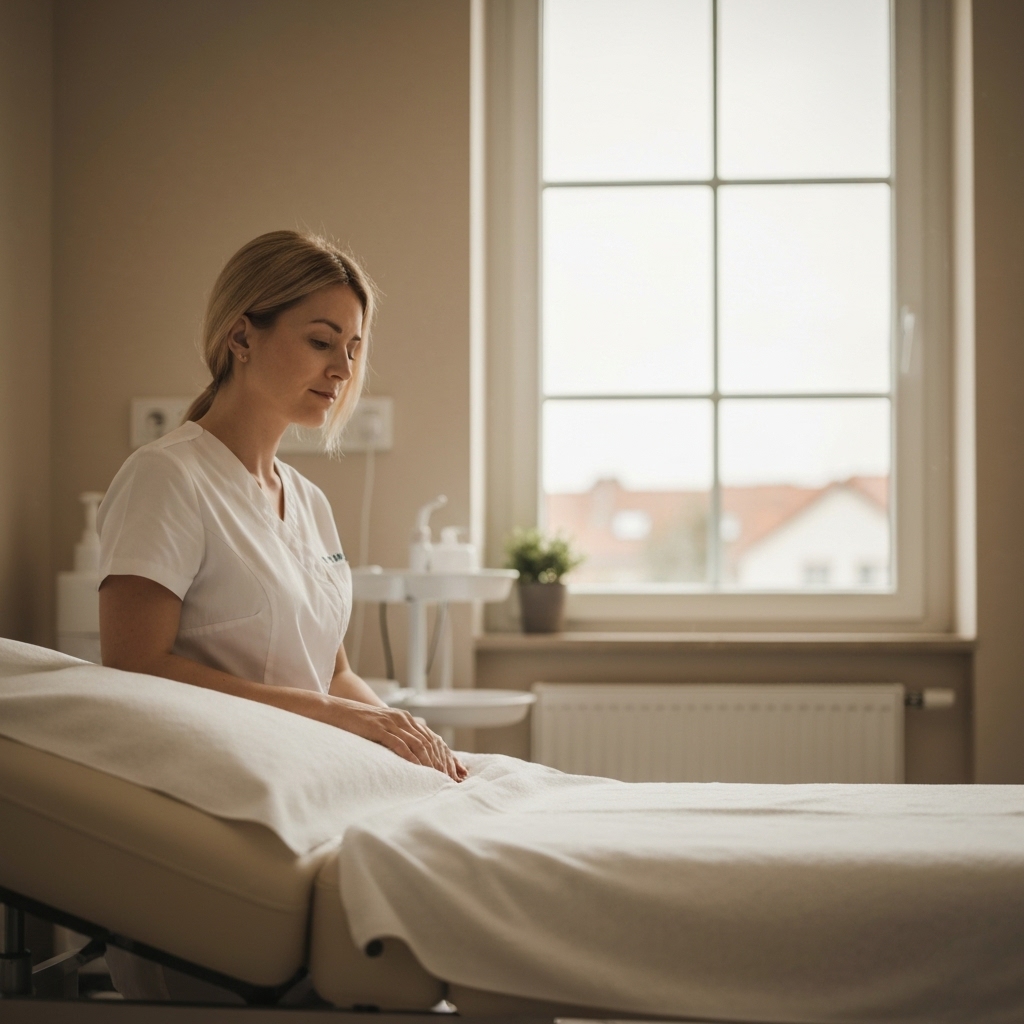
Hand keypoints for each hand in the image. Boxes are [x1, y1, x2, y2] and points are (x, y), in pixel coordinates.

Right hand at [321, 696, 465, 781]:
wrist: (335, 711)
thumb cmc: (357, 724)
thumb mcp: (382, 729)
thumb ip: (397, 738)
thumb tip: (410, 756)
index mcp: (406, 719)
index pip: (432, 739)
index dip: (446, 756)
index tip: (456, 772)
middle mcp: (403, 719)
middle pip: (430, 743)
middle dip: (442, 763)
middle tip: (451, 780)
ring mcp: (392, 723)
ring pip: (418, 744)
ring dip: (431, 763)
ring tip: (439, 778)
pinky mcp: (380, 728)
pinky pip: (400, 744)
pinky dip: (411, 757)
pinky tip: (418, 769)